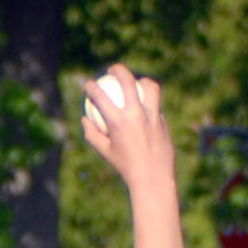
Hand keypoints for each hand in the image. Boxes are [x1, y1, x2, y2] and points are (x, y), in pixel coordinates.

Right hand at [79, 66, 173, 186]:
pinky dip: (149, 103)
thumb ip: (92, 134)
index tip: (87, 85)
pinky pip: (155, 105)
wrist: (152, 178)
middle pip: (127, 80)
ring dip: (142, 80)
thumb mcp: (105, 152)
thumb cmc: (125, 166)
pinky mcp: (162, 120)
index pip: (100, 95)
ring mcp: (151, 115)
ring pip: (150, 86)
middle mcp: (135, 114)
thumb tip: (84, 118)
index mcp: (117, 122)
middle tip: (113, 70)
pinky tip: (147, 105)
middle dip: (118, 69)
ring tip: (137, 82)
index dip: (90, 86)